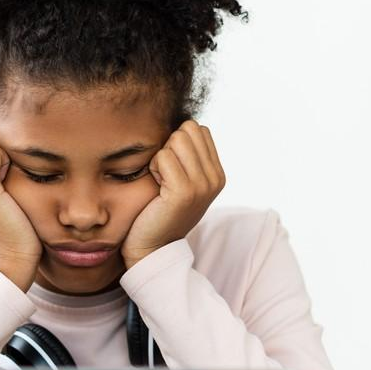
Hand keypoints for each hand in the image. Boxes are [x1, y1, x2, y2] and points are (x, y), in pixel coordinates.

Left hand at [120, 119, 224, 267]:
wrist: (152, 247)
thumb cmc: (159, 210)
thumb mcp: (183, 181)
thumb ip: (190, 156)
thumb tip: (184, 122)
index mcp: (217, 174)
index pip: (198, 130)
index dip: (178, 143)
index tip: (173, 171)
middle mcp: (215, 178)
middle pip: (188, 129)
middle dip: (169, 147)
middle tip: (164, 175)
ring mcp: (202, 185)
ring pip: (175, 140)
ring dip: (160, 158)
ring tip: (160, 182)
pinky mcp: (184, 191)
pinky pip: (163, 156)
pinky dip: (153, 168)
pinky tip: (156, 187)